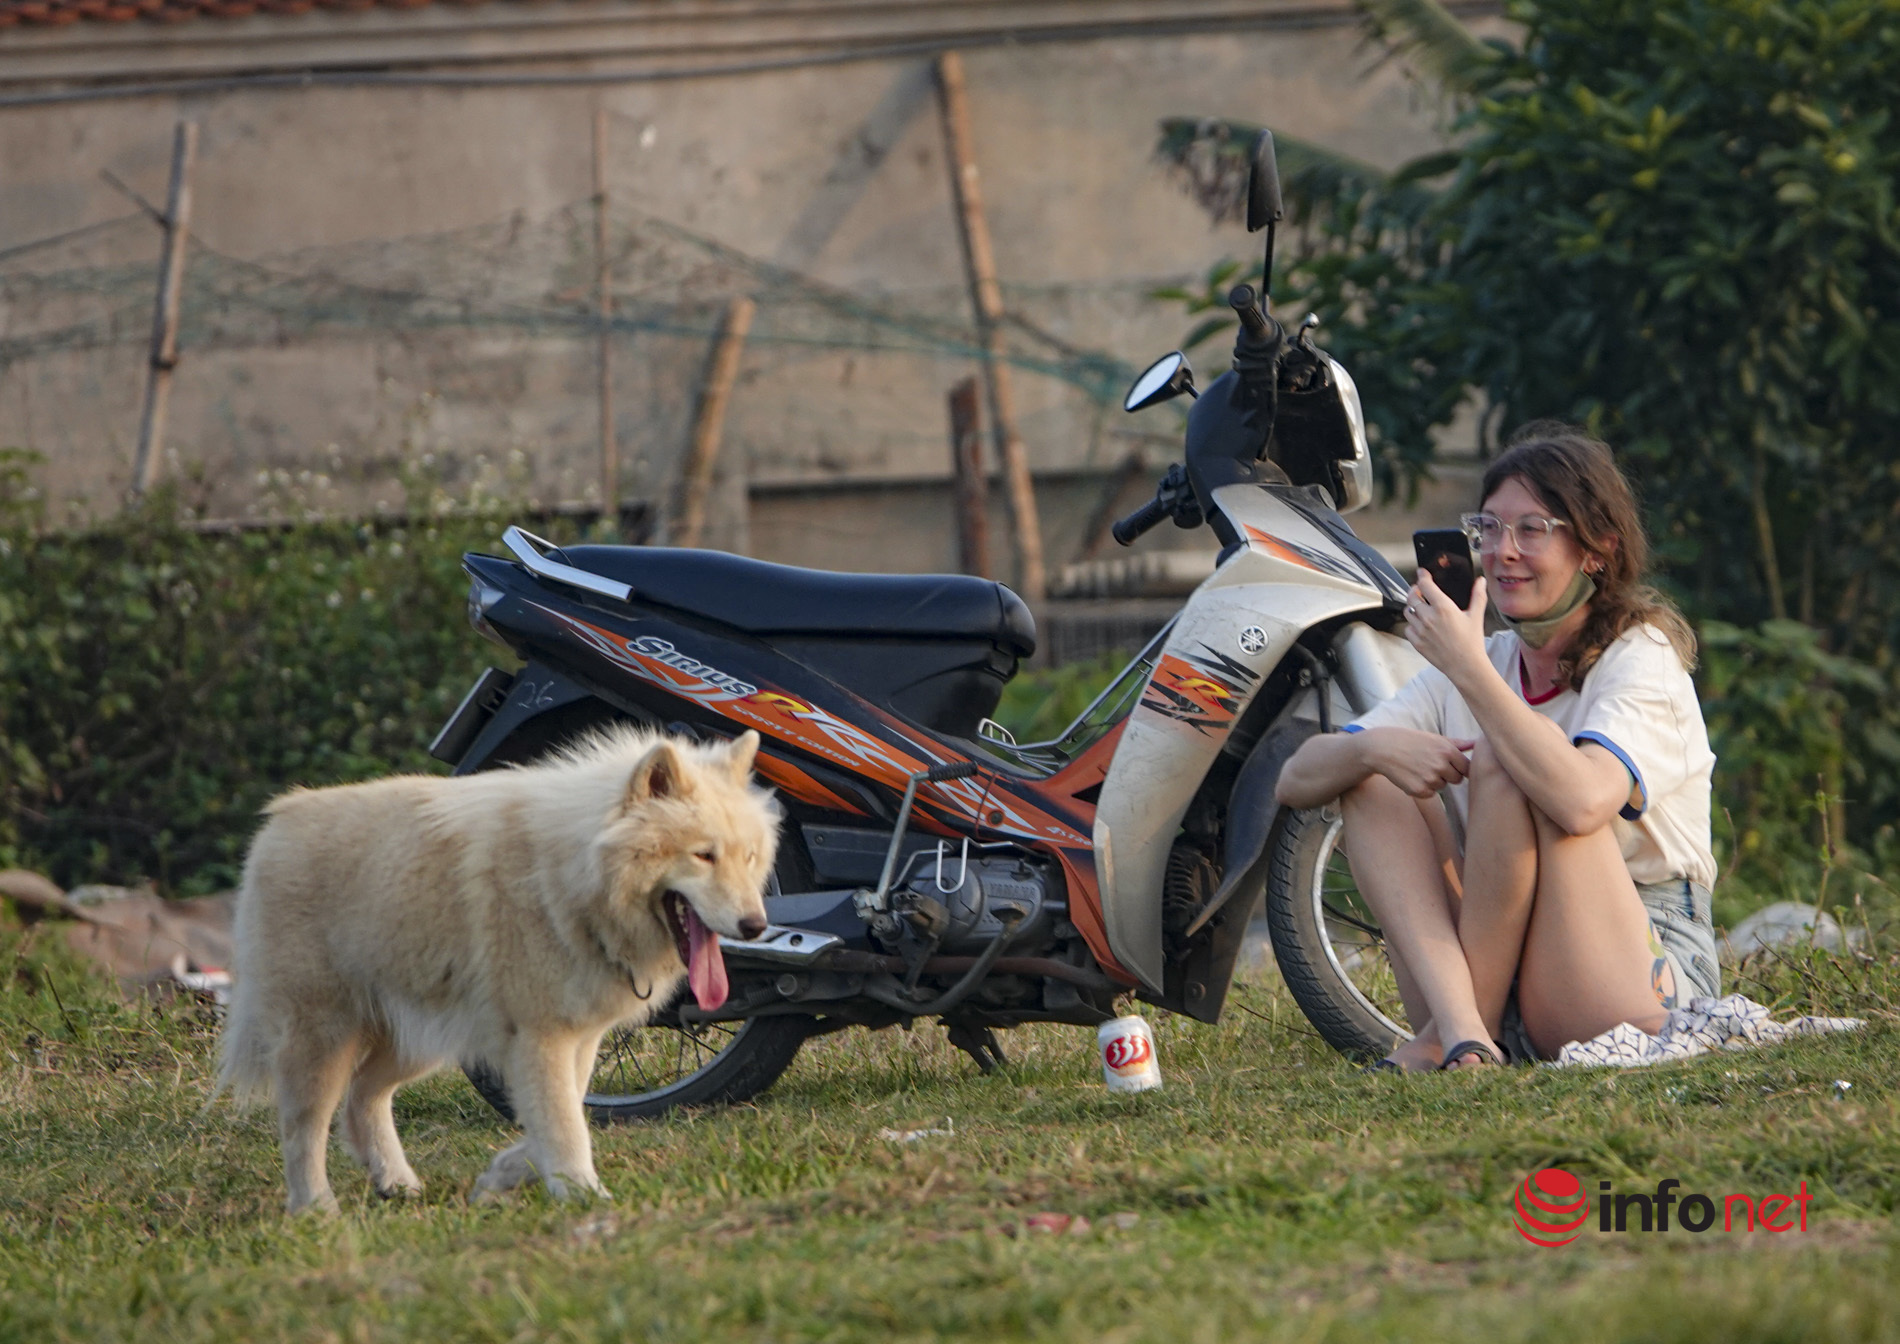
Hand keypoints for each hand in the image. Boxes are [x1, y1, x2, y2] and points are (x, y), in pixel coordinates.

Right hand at [1360, 727, 1476, 798]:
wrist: (1382, 749)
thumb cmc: (1410, 741)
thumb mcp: (1434, 738)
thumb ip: (1457, 743)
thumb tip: (1476, 743)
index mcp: (1448, 750)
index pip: (1467, 767)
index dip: (1457, 766)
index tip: (1446, 762)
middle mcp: (1441, 765)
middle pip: (1457, 779)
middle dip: (1447, 775)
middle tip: (1429, 764)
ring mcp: (1430, 779)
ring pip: (1442, 786)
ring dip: (1433, 781)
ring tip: (1418, 768)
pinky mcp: (1419, 790)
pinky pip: (1430, 794)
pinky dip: (1422, 788)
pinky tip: (1411, 776)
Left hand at [1405, 569, 1490, 682]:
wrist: (1466, 666)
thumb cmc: (1472, 643)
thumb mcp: (1476, 616)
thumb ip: (1478, 596)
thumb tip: (1481, 581)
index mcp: (1443, 607)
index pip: (1425, 585)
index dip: (1422, 576)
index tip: (1422, 573)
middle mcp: (1428, 617)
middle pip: (1412, 596)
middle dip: (1414, 590)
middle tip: (1419, 590)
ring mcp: (1420, 630)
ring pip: (1408, 612)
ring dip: (1412, 607)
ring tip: (1420, 607)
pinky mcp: (1416, 642)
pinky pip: (1407, 628)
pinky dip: (1412, 624)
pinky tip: (1421, 625)